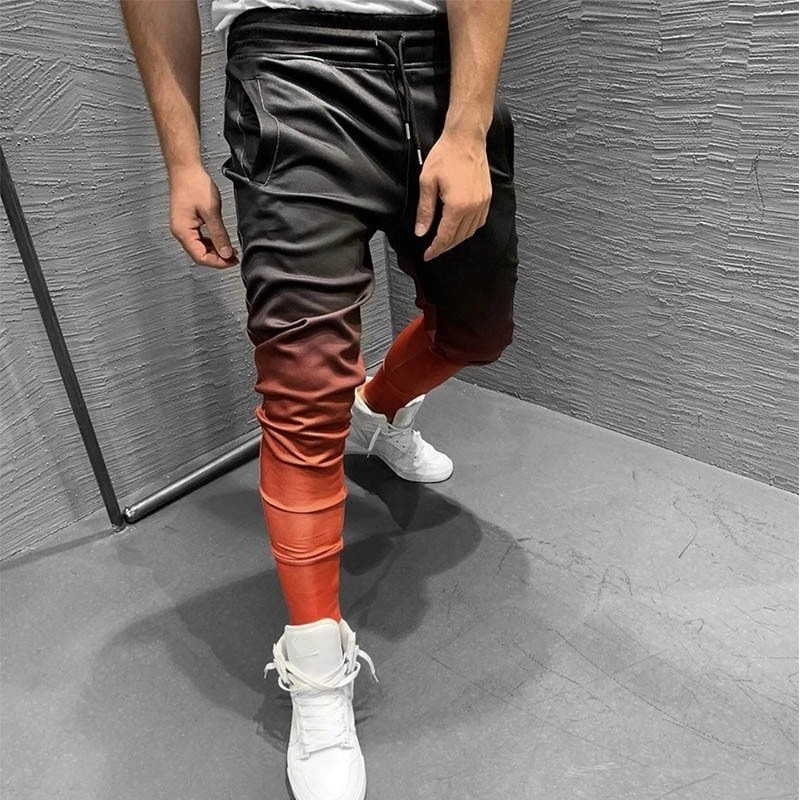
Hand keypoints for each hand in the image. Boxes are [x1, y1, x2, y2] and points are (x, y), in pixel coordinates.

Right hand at [168, 165, 238, 268]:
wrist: (185, 169)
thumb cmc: (194, 185)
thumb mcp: (211, 211)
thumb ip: (219, 234)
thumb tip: (226, 253)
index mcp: (182, 231)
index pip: (200, 257)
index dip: (217, 262)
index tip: (232, 261)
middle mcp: (180, 232)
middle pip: (199, 255)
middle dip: (218, 259)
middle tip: (234, 258)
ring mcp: (183, 228)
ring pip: (200, 248)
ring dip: (215, 252)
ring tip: (231, 251)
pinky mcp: (187, 223)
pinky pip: (199, 240)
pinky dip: (211, 243)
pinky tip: (222, 242)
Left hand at [414, 129, 491, 260]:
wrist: (466, 138)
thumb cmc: (446, 155)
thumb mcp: (427, 182)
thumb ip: (425, 210)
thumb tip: (421, 232)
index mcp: (458, 205)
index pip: (445, 236)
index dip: (435, 248)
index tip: (427, 255)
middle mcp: (474, 207)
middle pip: (459, 237)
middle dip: (445, 246)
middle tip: (433, 250)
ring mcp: (483, 203)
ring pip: (470, 231)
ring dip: (457, 239)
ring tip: (444, 241)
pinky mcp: (487, 197)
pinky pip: (479, 222)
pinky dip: (469, 229)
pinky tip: (460, 228)